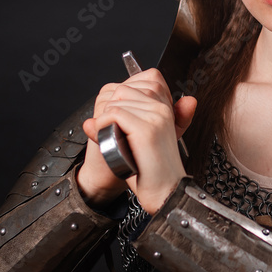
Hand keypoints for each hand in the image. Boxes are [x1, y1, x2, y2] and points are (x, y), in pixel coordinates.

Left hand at [77, 68, 197, 213]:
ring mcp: (156, 116)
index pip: (142, 80)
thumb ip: (125, 126)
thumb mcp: (144, 139)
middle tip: (119, 133)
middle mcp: (163, 108)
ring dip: (107, 121)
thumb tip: (119, 114)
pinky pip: (113, 114)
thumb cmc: (153, 169)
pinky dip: (105, 127)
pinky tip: (114, 141)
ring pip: (116, 101)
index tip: (123, 120)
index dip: (123, 98)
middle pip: (123, 89)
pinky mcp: (146, 129)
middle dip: (113, 110)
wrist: (164, 192)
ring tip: (119, 140)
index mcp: (166, 107)